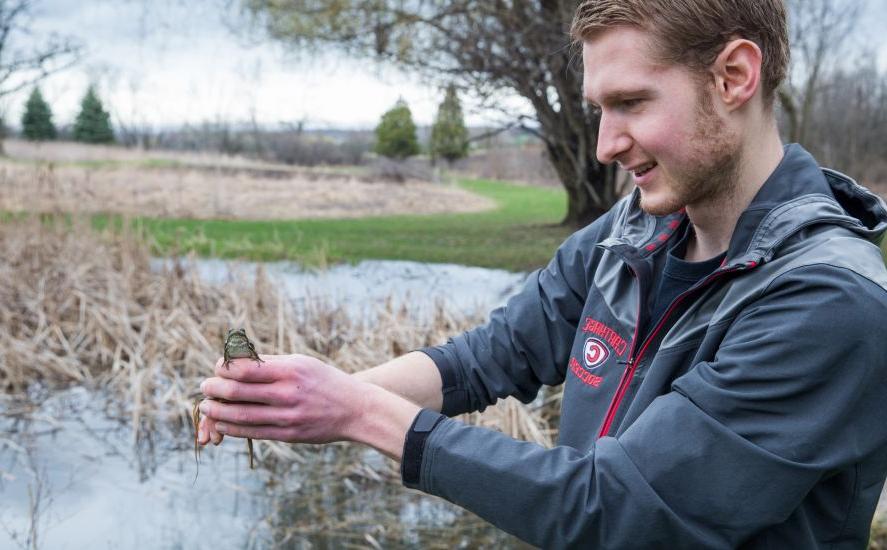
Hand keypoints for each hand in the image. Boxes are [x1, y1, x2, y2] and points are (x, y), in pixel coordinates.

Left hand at [197, 354, 370, 445]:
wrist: (356, 409)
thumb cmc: (325, 381)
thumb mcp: (302, 363)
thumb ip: (271, 363)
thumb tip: (236, 360)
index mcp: (290, 370)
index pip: (245, 368)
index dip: (224, 368)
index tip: (217, 368)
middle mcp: (288, 393)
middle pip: (238, 391)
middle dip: (214, 389)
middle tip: (204, 387)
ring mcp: (288, 416)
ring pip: (241, 416)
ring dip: (218, 412)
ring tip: (206, 407)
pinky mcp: (289, 434)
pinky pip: (253, 433)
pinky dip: (233, 428)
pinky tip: (222, 423)